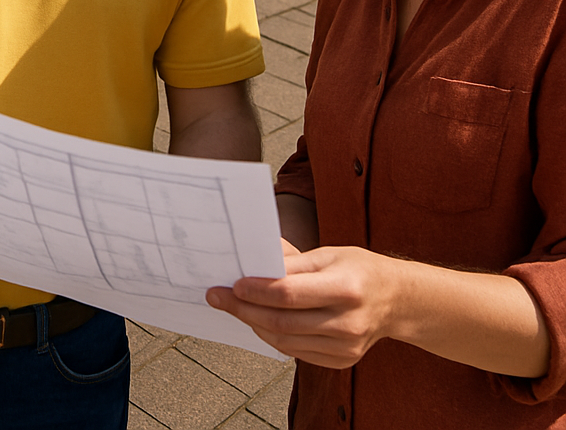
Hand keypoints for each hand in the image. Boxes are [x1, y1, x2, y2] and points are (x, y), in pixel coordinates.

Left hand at [206, 245, 397, 367]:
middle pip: (283, 322)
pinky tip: (260, 321)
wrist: (397, 301)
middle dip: (244, 309)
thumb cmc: (359, 270)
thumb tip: (253, 263)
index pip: (289, 294)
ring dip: (254, 323)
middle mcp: (348, 322)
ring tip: (236, 307)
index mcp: (346, 288)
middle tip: (219, 297)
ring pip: (285, 341)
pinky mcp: (343, 361)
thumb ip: (291, 262)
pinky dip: (273, 337)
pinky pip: (296, 352)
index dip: (256, 291)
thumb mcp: (328, 254)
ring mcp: (346, 346)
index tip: (232, 284)